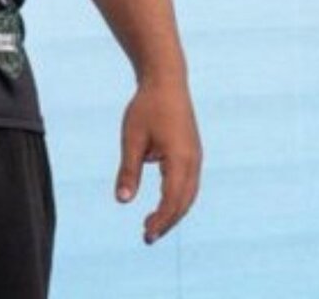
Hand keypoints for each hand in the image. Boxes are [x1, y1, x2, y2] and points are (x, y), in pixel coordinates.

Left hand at [115, 74, 200, 244]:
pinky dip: (177, 198)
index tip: (146, 234)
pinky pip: (188, 183)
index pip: (172, 199)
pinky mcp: (193, 153)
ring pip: (189, 194)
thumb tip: (122, 201)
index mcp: (180, 158)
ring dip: (173, 211)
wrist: (166, 81)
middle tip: (147, 237)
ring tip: (152, 224)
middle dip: (168, 221)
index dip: (161, 220)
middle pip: (184, 202)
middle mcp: (193, 161)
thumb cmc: (146, 107)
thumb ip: (128, 170)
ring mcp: (196, 157)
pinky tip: (161, 204)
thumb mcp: (132, 138)